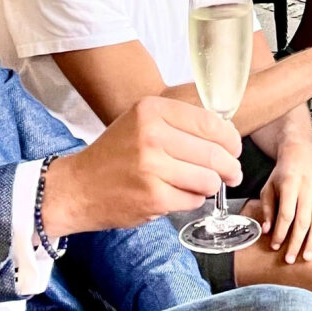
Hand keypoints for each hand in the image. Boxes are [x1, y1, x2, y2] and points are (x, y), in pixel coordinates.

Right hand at [41, 96, 242, 234]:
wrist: (77, 187)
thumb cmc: (114, 156)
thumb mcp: (141, 123)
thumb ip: (179, 124)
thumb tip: (226, 135)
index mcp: (151, 110)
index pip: (210, 122)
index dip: (230, 139)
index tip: (234, 148)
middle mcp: (151, 135)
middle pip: (214, 153)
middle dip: (230, 167)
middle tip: (232, 173)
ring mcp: (152, 167)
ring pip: (208, 179)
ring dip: (211, 186)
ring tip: (203, 185)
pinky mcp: (153, 196)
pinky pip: (193, 200)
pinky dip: (193, 200)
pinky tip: (178, 195)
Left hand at [260, 142, 311, 263]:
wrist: (301, 153)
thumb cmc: (282, 173)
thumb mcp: (268, 187)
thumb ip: (267, 208)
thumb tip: (267, 230)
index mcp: (290, 184)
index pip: (286, 214)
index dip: (281, 232)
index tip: (275, 246)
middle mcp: (307, 188)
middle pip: (303, 220)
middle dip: (297, 242)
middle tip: (291, 259)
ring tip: (308, 256)